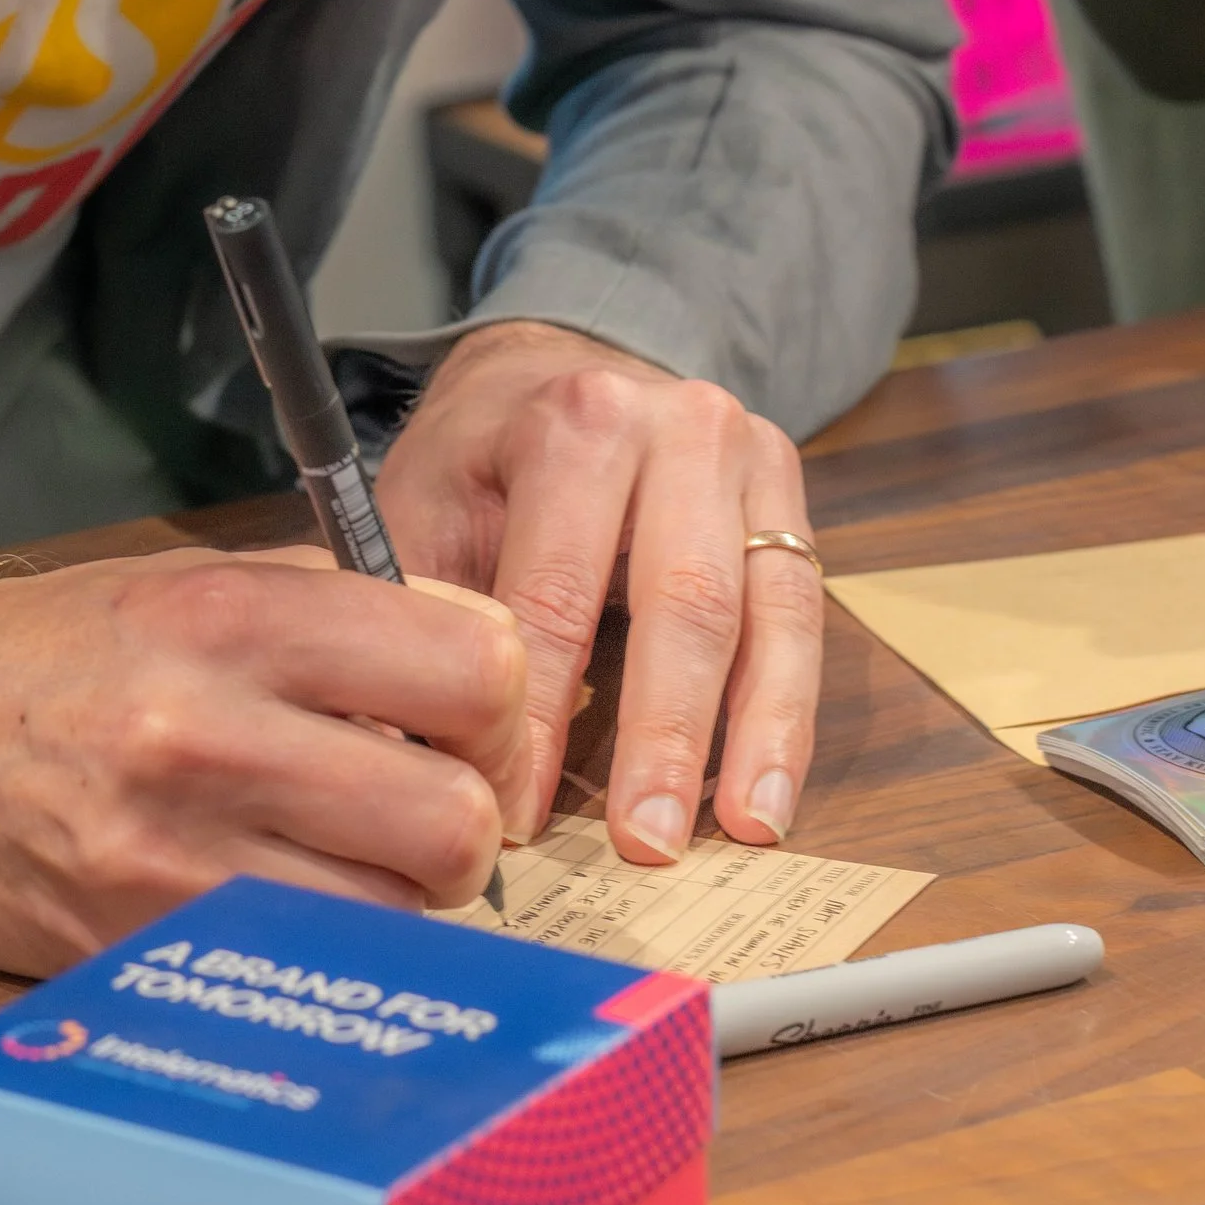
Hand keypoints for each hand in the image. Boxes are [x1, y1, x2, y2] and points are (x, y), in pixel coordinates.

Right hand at [0, 545, 529, 976]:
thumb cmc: (38, 655)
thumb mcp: (181, 579)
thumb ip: (330, 607)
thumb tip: (474, 659)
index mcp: (230, 615)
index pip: (473, 664)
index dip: (492, 694)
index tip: (459, 709)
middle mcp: (207, 734)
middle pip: (457, 818)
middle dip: (461, 820)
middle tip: (414, 806)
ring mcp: (169, 862)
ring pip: (395, 924)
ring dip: (397, 906)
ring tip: (346, 865)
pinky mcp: (134, 956)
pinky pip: (294, 978)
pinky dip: (314, 957)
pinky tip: (281, 913)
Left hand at [376, 324, 821, 867]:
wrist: (561, 361)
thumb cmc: (484, 456)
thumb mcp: (424, 504)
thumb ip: (419, 615)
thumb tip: (402, 755)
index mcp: (574, 422)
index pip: (556, 591)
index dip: (535, 715)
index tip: (514, 818)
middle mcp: (678, 427)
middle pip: (682, 600)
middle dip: (663, 734)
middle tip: (643, 844)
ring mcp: (748, 458)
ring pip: (766, 612)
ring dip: (756, 735)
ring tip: (742, 833)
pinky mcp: (789, 497)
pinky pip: (802, 616)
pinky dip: (790, 714)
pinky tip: (770, 795)